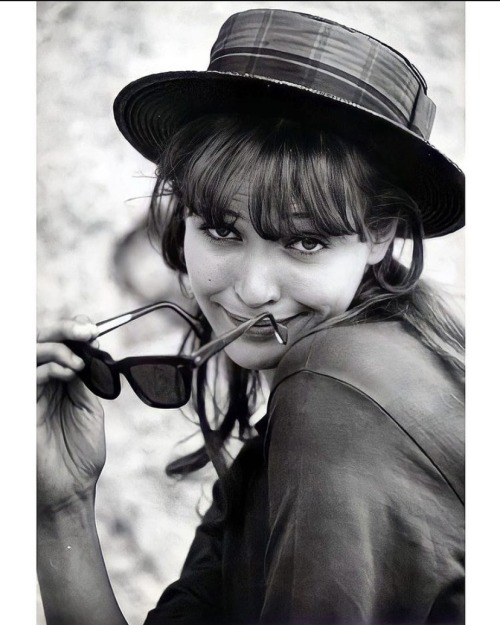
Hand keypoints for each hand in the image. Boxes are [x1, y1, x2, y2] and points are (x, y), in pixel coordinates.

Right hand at [37, 316, 104, 514]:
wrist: (71, 489)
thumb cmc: (81, 453)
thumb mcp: (88, 407)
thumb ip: (84, 378)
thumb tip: (87, 346)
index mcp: (56, 383)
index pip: (56, 346)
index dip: (71, 332)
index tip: (92, 329)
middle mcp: (38, 385)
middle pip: (38, 343)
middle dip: (63, 330)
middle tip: (86, 330)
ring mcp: (26, 396)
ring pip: (29, 355)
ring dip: (57, 347)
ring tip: (79, 358)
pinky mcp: (18, 408)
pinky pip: (27, 378)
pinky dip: (50, 367)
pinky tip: (70, 372)